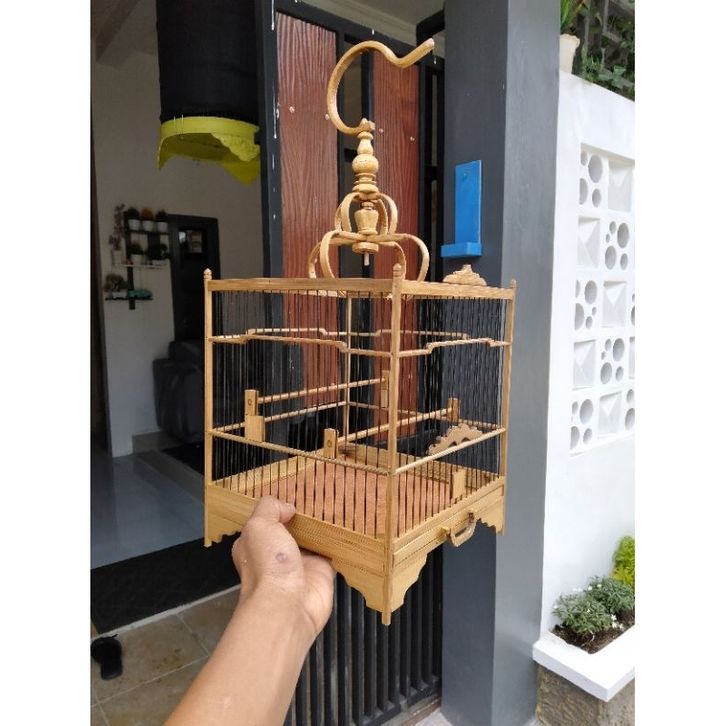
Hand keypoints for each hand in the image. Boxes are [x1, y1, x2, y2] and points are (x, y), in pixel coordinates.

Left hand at [232, 497, 334, 642]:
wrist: (287, 606)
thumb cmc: (267, 565)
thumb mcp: (258, 526)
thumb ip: (270, 508)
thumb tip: (288, 508)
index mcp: (255, 543)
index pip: (266, 520)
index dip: (277, 507)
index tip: (292, 492)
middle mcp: (276, 553)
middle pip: (291, 528)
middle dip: (302, 514)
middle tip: (318, 494)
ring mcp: (300, 562)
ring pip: (312, 537)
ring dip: (321, 525)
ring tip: (334, 502)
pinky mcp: (322, 571)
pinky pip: (332, 550)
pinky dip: (338, 540)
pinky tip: (345, 523)